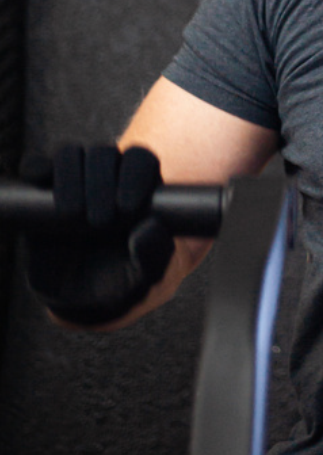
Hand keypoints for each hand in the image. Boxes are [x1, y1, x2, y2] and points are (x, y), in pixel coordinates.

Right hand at [24, 145, 173, 325]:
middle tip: (101, 221)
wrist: (84, 300)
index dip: (136, 175)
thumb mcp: (144, 280)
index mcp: (137, 189)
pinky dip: (37, 167)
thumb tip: (149, 227)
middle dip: (103, 183)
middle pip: (105, 154)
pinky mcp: (41, 195)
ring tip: (74, 213)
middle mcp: (106, 178)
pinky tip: (39, 178)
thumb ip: (154, 256)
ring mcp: (72, 183)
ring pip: (72, 155)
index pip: (140, 160)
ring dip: (72, 177)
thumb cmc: (122, 283)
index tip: (128, 209)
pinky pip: (38, 167)